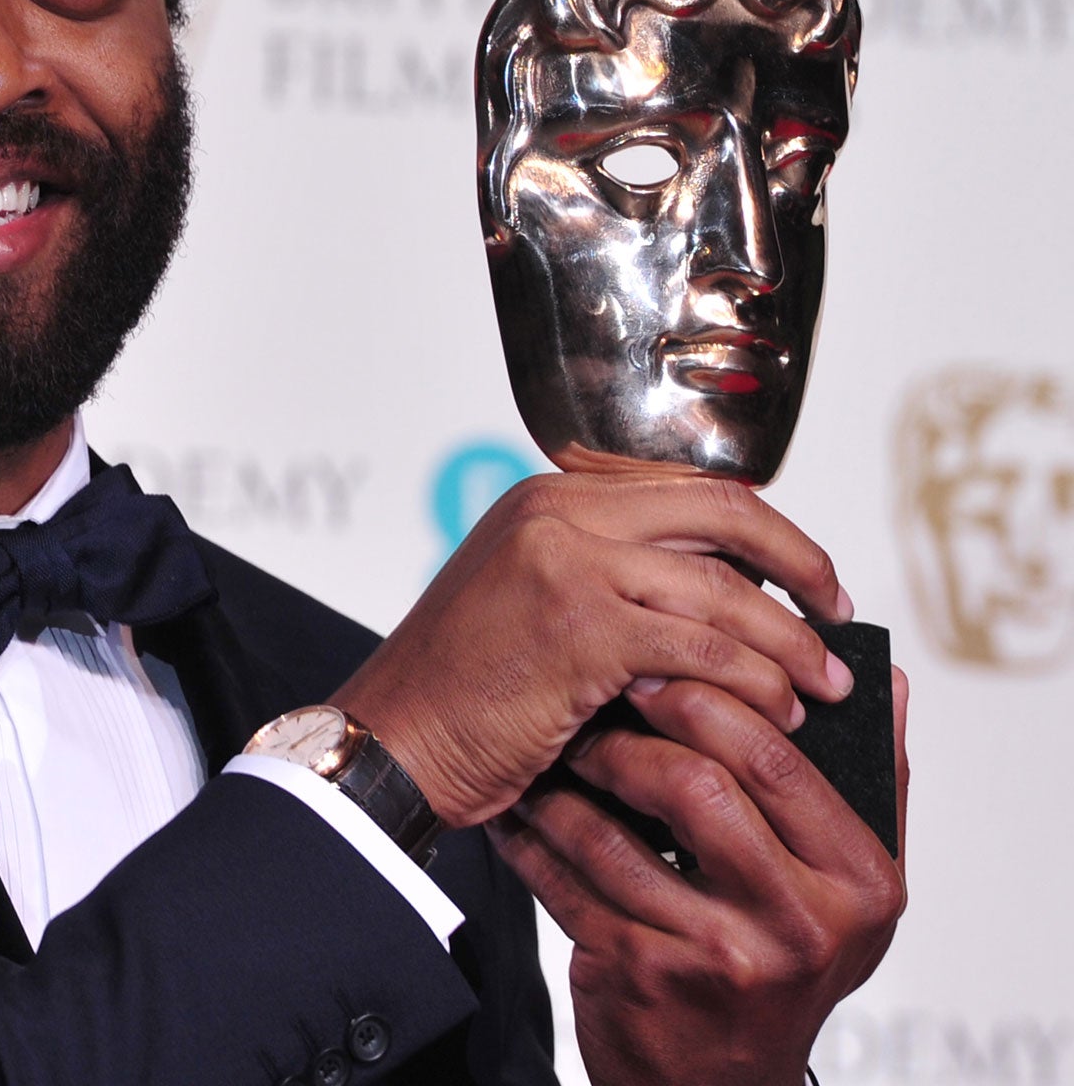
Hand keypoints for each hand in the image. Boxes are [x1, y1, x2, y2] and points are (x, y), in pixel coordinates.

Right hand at [332, 473, 853, 825]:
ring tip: (826, 689)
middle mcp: (560, 511)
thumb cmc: (460, 694)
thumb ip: (608, 578)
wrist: (391, 742)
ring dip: (790, 647)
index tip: (808, 580)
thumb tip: (722, 597)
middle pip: (724, 517)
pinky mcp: (581, 625)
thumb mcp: (531, 604)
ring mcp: (569, 561)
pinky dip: (754, 685)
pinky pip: (704, 650)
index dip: (768, 534)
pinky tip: (778, 716)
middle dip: (802, 569)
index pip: (691, 490)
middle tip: (840, 618)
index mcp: (550, 497)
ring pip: (724, 593)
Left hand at [489, 669, 909, 1085]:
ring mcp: (718, 957)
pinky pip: (567, 884)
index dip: (708, 699)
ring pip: (615, 836)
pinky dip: (532, 841)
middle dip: (631, 735)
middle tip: (591, 703)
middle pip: (697, 788)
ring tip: (547, 754)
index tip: (654, 665)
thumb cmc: (784, 960)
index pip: (779, 761)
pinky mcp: (643, 979)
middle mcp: (799, 924)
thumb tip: (885, 677)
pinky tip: (520, 813)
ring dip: (566, 786)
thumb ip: (872, 783)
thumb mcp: (852, 886)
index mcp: (860, 881)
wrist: (724, 1081)